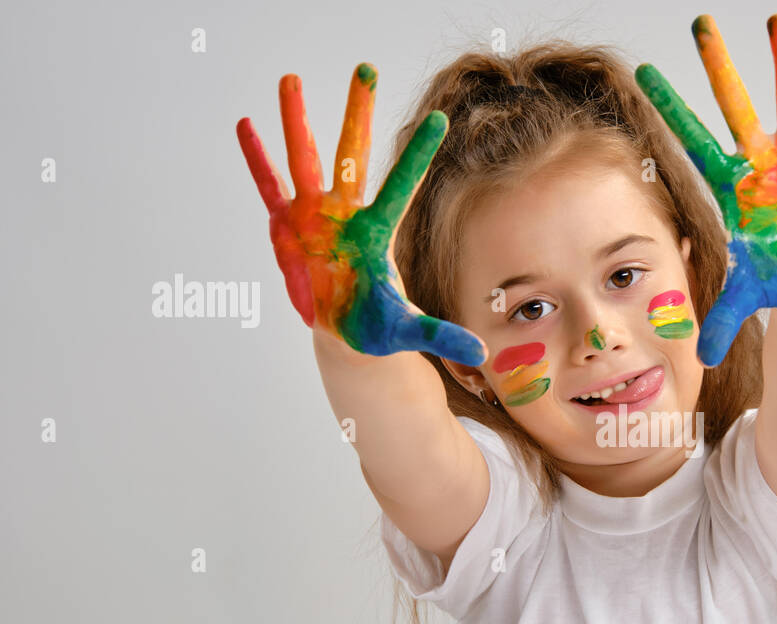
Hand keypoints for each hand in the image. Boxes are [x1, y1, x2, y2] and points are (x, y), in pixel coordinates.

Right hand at [235, 64, 485, 364]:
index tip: (440, 120)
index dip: (417, 154)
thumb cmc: (378, 326)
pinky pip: (269, 187)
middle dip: (357, 112)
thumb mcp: (409, 332)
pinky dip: (257, 158)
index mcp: (376, 232)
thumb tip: (480, 354)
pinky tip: (246, 124)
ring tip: (290, 79)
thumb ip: (442, 336)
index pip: (401, 185)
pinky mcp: (286, 227)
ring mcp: (314, 216)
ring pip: (305, 159)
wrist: (344, 332)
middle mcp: (346, 215)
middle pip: (351, 154)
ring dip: (297, 121)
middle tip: (366, 68)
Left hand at [636, 14, 776, 366]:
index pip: (693, 144)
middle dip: (719, 69)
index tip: (641, 74)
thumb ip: (723, 322)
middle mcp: (762, 164)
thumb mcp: (747, 297)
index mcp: (734, 187)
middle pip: (735, 108)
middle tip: (700, 23)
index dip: (670, 111)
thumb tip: (702, 361)